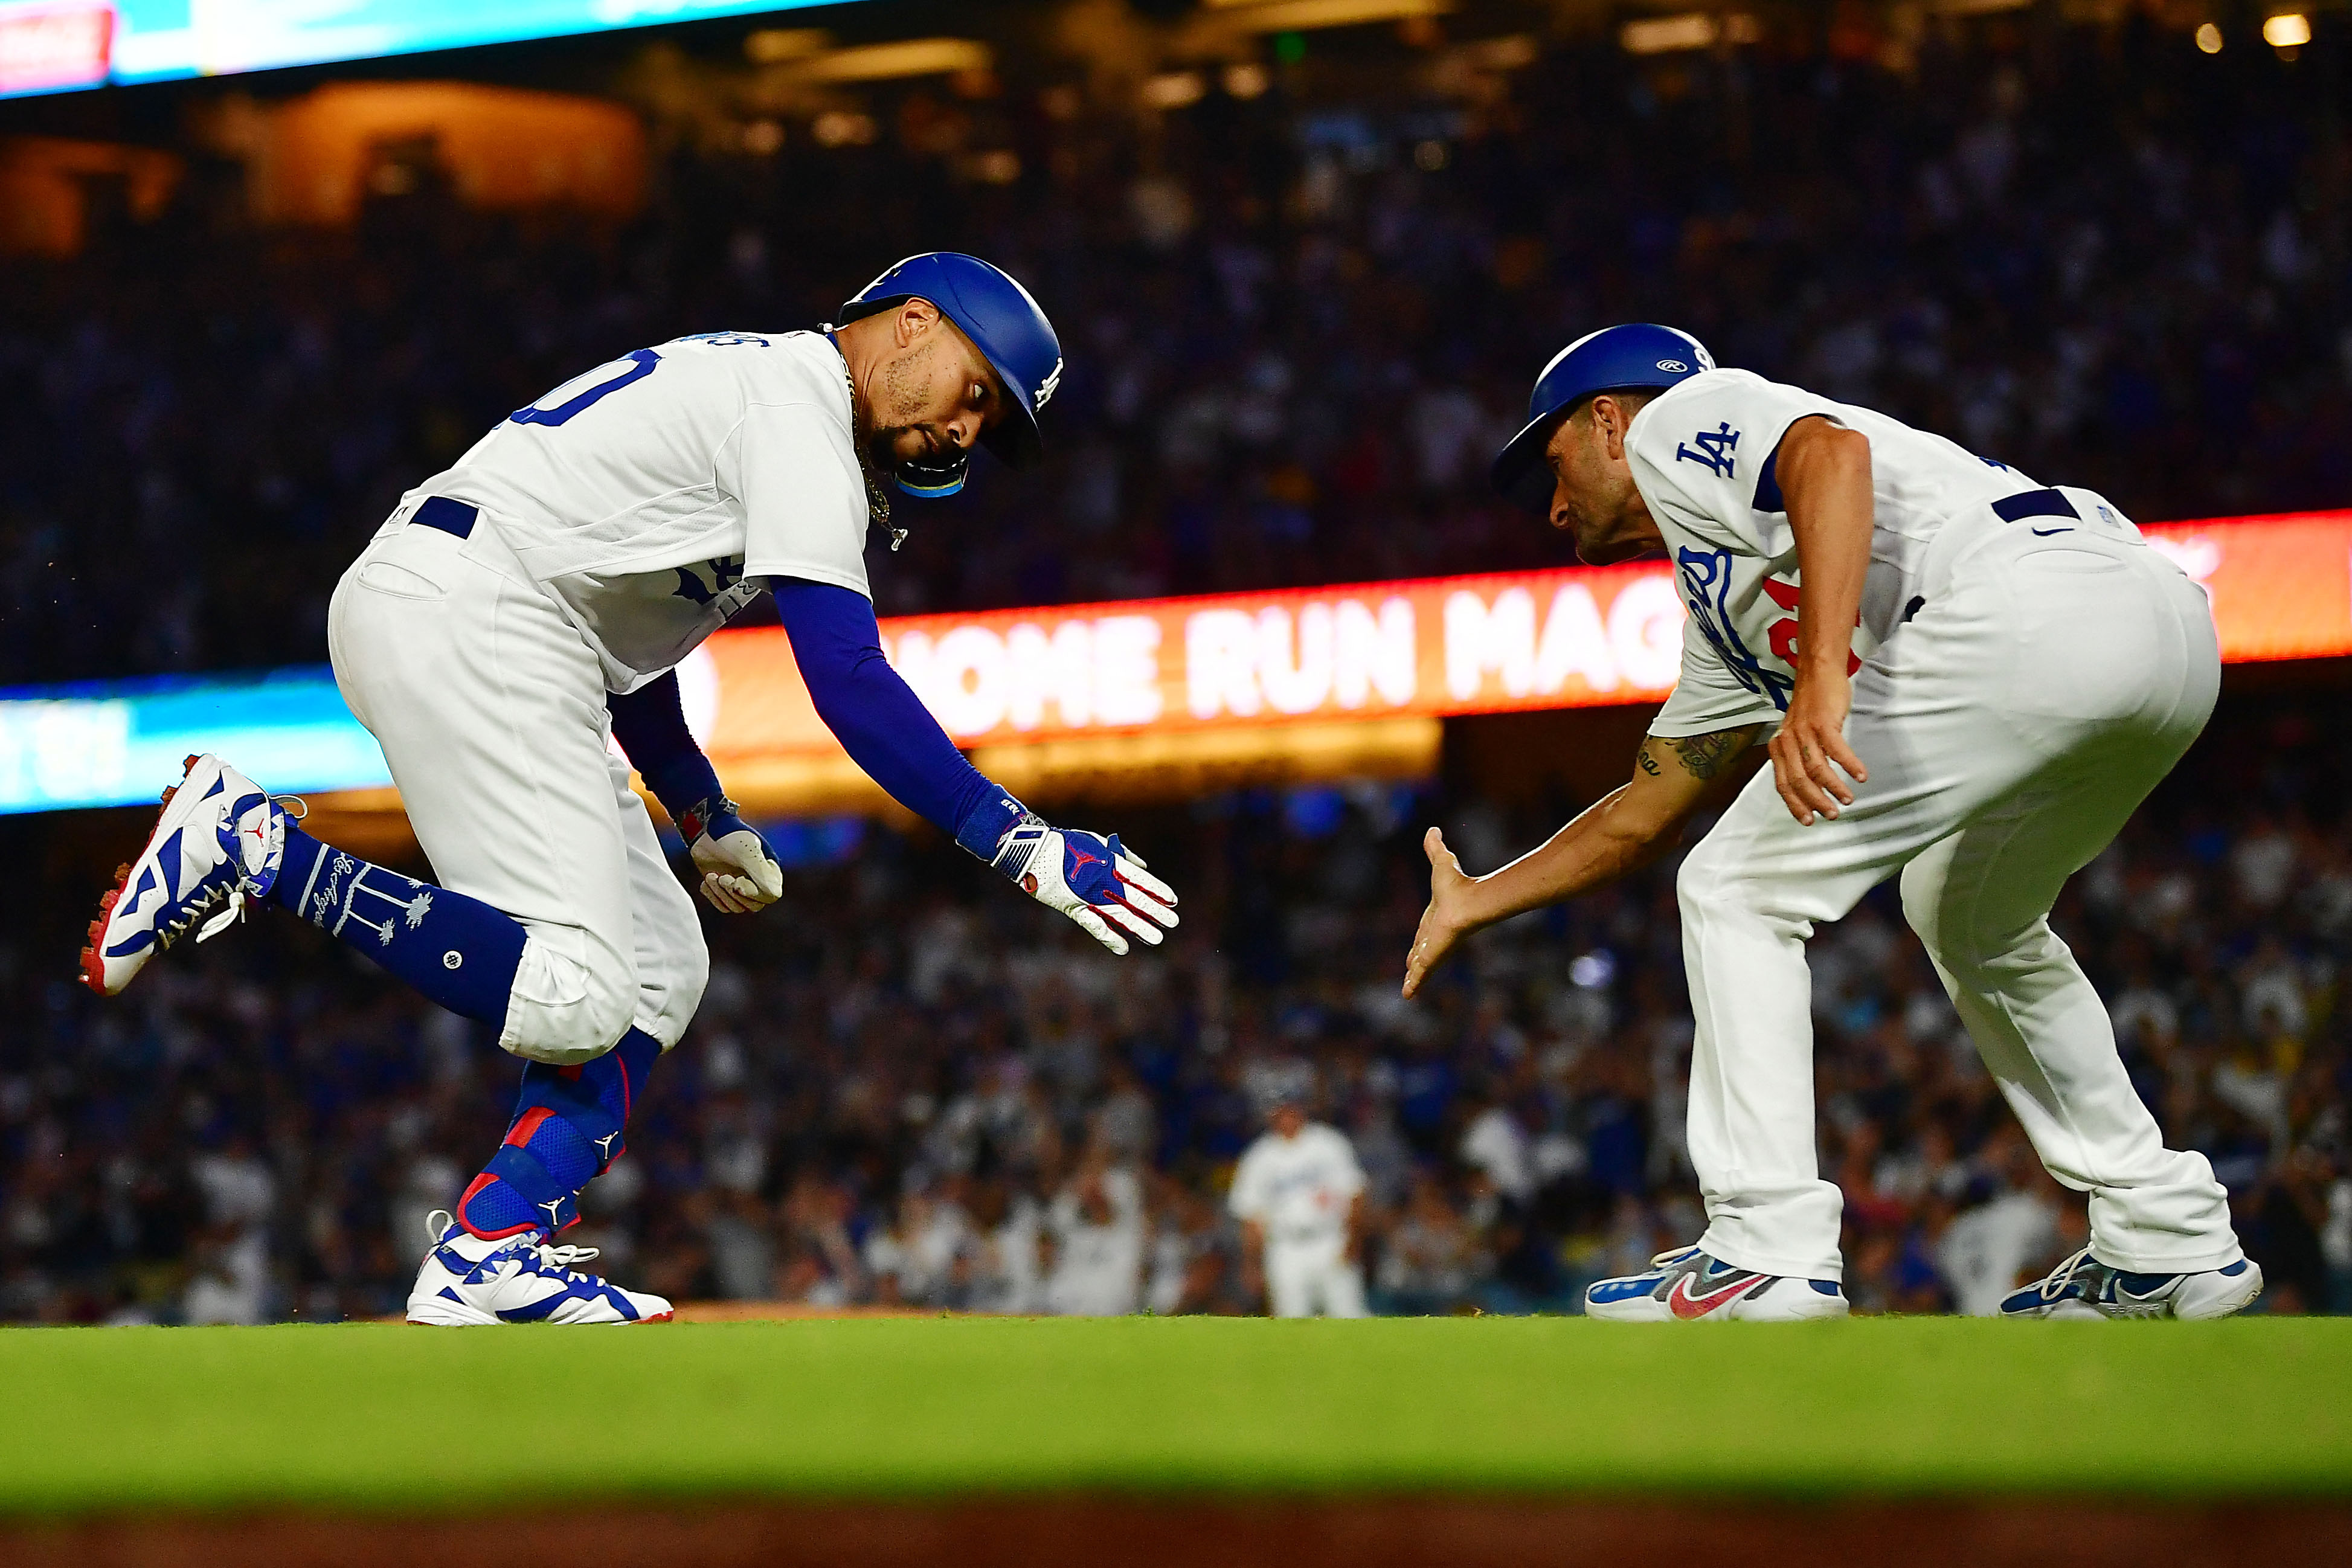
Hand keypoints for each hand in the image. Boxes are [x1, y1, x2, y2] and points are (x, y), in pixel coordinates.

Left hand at [684, 799, 783, 913]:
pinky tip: (706, 880)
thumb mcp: (747, 852)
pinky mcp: (724, 891)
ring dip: (721, 894)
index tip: (737, 881)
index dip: (753, 893)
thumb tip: (773, 895)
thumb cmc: (729, 837)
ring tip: (711, 876)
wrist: (704, 830)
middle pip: (753, 905)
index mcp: (770, 871)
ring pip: (737, 907)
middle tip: (722, 877)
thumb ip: (761, 873)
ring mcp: (740, 887)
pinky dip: (712, 896)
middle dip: (734, 893)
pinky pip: (722, 906)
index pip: (770, 895)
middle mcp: (758, 881)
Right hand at [991, 814, 1178, 955]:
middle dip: (1155, 911)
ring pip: (1119, 915)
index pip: (1140, 879)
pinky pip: (1094, 925)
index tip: (1173, 900)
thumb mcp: (1097, 842)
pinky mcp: (1073, 908)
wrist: (1033, 850)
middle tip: (1173, 922)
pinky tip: (1124, 948)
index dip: (1157, 890)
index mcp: (1109, 862)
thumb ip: (1122, 855)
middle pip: (1134, 899)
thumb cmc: (1067, 844)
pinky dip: (1109, 937)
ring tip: (1157, 938)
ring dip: (1139, 927)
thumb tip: (1142, 865)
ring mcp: (1088, 896)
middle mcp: (1102, 880)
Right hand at [1402, 826, 1480, 999]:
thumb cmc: (1458, 885)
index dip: (1420, 939)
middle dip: (1416, 962)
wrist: (1469, 902)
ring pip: (1420, 966)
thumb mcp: (1441, 863)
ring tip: (1407, 992)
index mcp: (1436, 918)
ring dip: (1413, 978)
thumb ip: (1436, 848)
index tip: (1416, 946)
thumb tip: (1434, 828)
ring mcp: (1435, 949)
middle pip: (1422, 951)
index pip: (1424, 932)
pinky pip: (1420, 973)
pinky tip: (1407, 996)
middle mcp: (1435, 935)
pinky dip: (1413, 984)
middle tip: (1410, 970)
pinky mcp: (1432, 957)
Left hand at [1768, 671, 1866, 825]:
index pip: (1783, 784)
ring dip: (1834, 787)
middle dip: (1815, 801)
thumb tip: (1807, 788)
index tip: (1808, 820)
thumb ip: (1797, 758)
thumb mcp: (1796, 734)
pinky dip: (1850, 765)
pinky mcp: (1823, 722)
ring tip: (1847, 799)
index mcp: (1779, 747)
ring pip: (1816, 768)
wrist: (1818, 673)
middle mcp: (1787, 740)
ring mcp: (1804, 731)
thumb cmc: (1811, 707)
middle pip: (1798, 780)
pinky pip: (1836, 750)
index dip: (1795, 804)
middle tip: (1831, 815)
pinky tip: (1860, 776)